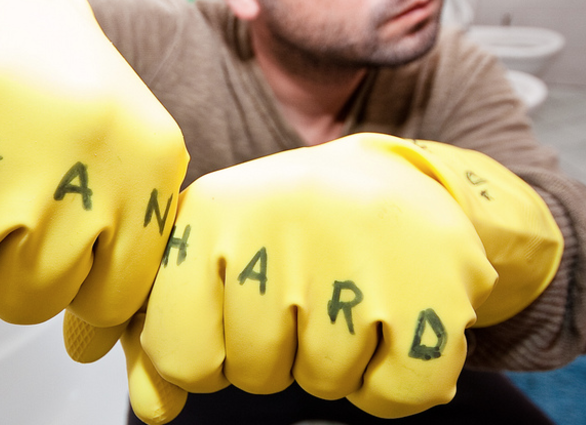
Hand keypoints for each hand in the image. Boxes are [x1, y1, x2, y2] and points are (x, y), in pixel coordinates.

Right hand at [0, 0, 187, 329]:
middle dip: (4, 260)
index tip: (50, 246)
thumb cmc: (39, 64)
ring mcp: (9, 171)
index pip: (117, 293)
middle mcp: (90, 169)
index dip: (74, 281)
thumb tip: (95, 342)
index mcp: (148, 159)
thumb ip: (118, 227)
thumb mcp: (113, 129)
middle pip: (35, 295)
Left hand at [126, 134, 504, 422]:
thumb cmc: (290, 228)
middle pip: (253, 373)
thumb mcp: (214, 252)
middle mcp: (280, 222)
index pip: (179, 353)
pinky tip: (392, 316)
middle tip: (305, 291)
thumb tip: (153, 407)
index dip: (211, 351)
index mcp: (214, 212)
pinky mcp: (432, 290)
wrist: (393, 182)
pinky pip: (391, 395)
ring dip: (336, 358)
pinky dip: (390, 377)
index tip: (236, 311)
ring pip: (323, 382)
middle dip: (277, 353)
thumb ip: (169, 330)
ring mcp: (359, 253)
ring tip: (350, 292)